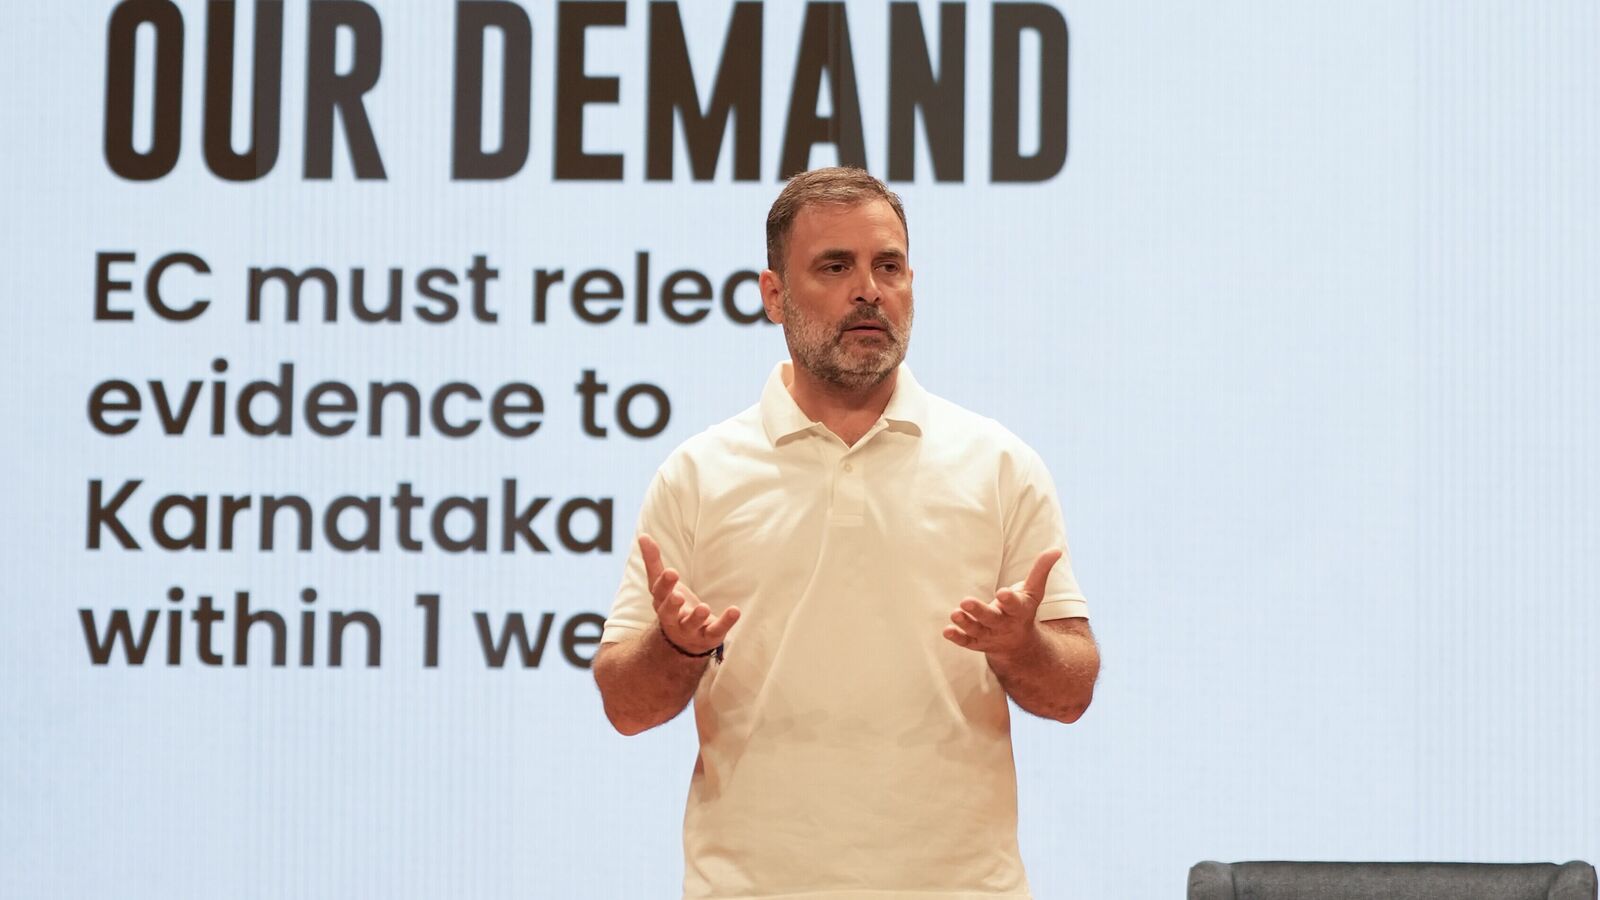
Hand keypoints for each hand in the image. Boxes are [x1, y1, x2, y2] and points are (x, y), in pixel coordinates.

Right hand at [640, 533, 740, 654]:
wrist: (683, 640)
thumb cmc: (672, 605)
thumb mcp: (662, 584)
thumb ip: (654, 562)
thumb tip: (643, 536)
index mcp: (661, 603)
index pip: (659, 593)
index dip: (665, 584)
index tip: (671, 572)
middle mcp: (672, 619)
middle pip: (669, 613)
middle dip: (672, 605)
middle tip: (678, 596)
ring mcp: (690, 630)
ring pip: (691, 625)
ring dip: (697, 617)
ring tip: (704, 608)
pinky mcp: (708, 637)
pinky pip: (716, 631)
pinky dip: (726, 622)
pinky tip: (735, 610)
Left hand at [942, 549, 1061, 654]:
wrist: (1019, 645)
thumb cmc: (1023, 610)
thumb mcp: (1034, 592)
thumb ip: (1040, 570)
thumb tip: (1056, 549)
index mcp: (1018, 611)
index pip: (1015, 605)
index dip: (1009, 599)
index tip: (1002, 592)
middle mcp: (1004, 624)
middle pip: (991, 619)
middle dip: (979, 611)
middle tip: (966, 601)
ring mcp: (989, 635)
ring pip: (976, 630)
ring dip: (965, 623)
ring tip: (954, 614)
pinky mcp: (976, 642)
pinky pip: (966, 641)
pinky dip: (957, 637)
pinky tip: (947, 630)